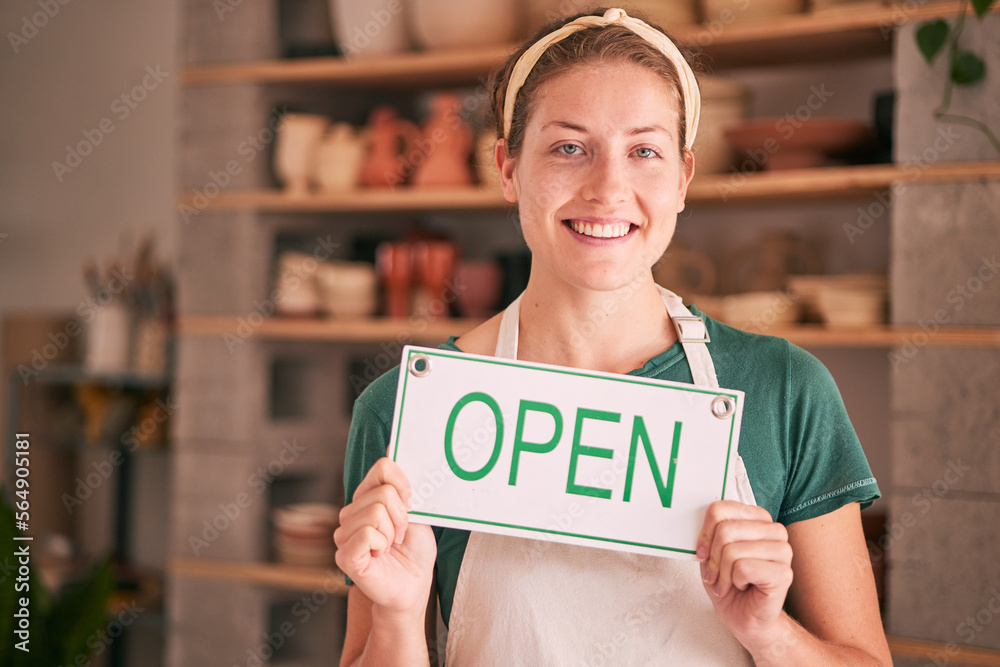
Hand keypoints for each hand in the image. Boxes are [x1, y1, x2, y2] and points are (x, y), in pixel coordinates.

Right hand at [334, 457, 436, 616]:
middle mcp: (350, 512)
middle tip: (401, 535)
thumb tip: (395, 442)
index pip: (382, 467)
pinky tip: (380, 555)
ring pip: (376, 512)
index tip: (410, 502)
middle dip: (402, 515)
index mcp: (366, 498)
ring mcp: (344, 533)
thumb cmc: (414, 552)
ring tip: (391, 546)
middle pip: (383, 491)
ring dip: (394, 531)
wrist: (413, 588)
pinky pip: (368, 533)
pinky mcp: (345, 554)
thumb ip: (404, 483)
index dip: (403, 483)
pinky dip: (383, 543)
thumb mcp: (415, 512)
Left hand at [696, 500, 793, 644]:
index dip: (704, 532)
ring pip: (733, 550)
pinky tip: (742, 587)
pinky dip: (734, 581)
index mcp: (758, 518)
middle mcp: (774, 530)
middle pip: (725, 529)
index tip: (701, 552)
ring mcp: (783, 551)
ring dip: (722, 573)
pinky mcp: (784, 573)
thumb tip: (695, 520)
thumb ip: (710, 533)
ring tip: (728, 583)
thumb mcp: (713, 553)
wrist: (744, 617)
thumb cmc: (729, 583)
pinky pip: (743, 568)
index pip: (720, 509)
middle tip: (713, 575)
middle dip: (712, 557)